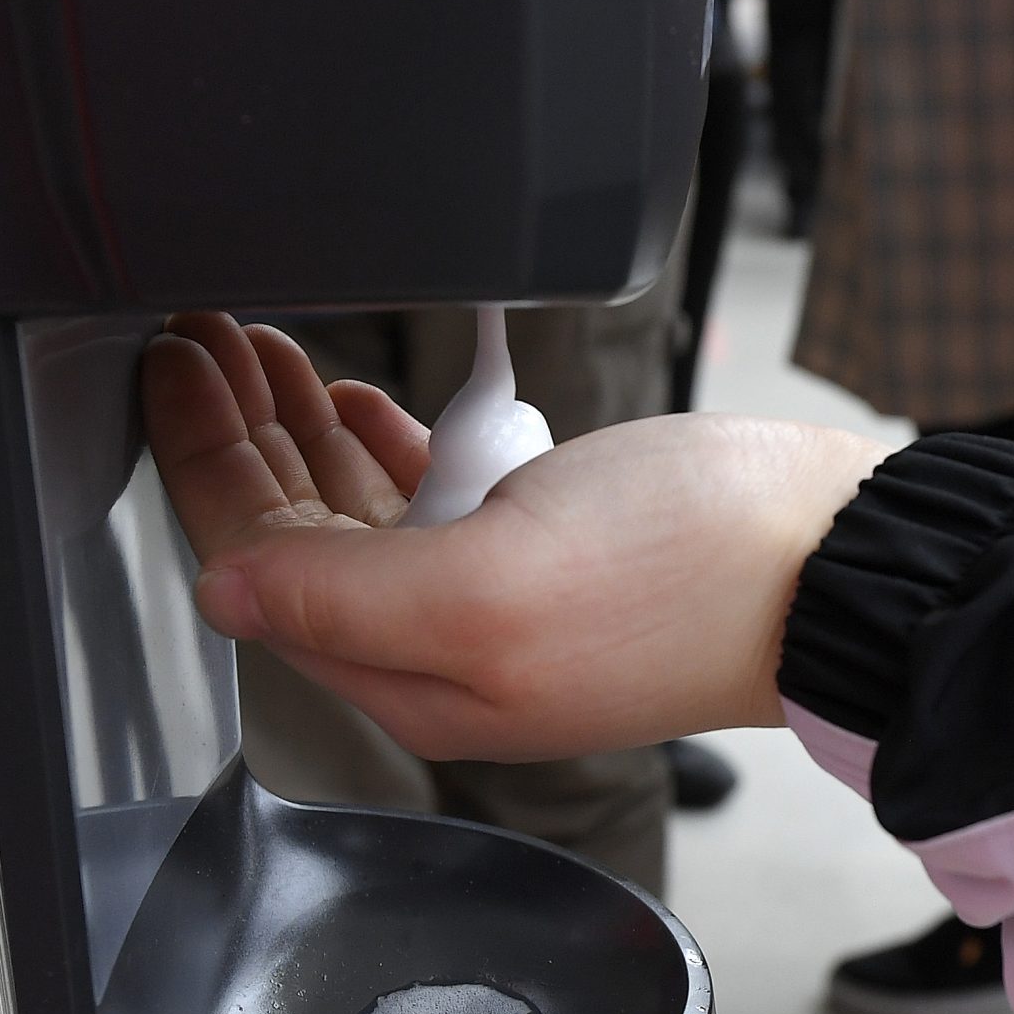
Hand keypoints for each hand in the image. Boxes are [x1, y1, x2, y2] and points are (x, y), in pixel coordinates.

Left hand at [141, 313, 889, 761]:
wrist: (839, 562)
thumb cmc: (694, 574)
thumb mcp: (493, 584)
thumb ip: (345, 597)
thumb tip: (224, 592)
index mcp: (419, 674)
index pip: (261, 571)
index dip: (206, 467)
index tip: (174, 372)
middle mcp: (450, 650)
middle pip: (301, 539)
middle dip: (244, 438)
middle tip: (204, 339)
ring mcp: (504, 603)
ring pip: (364, 514)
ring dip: (307, 431)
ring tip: (267, 350)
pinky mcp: (557, 556)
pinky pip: (436, 501)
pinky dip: (388, 446)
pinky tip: (365, 404)